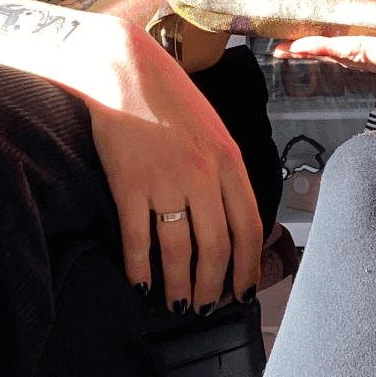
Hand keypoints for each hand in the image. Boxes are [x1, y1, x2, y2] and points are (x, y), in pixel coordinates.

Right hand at [86, 23, 262, 313]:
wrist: (126, 70)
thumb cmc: (170, 98)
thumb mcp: (213, 129)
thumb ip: (223, 171)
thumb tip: (230, 218)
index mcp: (229, 159)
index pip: (249, 227)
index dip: (248, 267)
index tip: (243, 290)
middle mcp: (202, 173)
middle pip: (216, 248)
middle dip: (213, 286)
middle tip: (206, 306)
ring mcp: (165, 180)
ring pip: (178, 252)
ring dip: (178, 287)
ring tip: (176, 304)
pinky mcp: (129, 185)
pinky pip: (137, 240)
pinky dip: (139, 270)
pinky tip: (140, 283)